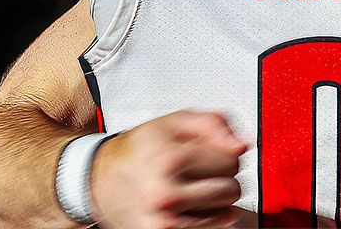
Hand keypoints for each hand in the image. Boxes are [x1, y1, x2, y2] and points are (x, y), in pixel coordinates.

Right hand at [90, 110, 247, 228]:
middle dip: (222, 179)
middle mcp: (164, 194)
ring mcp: (163, 222)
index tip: (210, 153)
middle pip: (231, 189)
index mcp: (168, 159)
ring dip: (215, 202)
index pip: (232, 160)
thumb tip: (241, 145)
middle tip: (199, 172)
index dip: (225, 154)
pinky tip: (188, 206)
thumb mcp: (175, 122)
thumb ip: (214, 124)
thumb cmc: (140, 150)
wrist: (99, 179)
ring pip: (225, 215)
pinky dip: (206, 220)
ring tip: (192, 188)